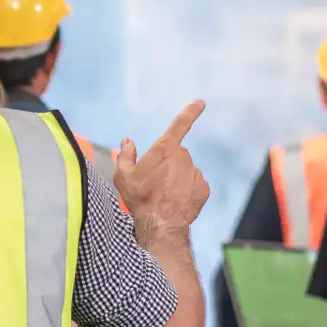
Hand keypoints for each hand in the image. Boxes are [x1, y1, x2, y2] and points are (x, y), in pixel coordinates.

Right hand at [114, 101, 211, 234]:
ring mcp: (195, 172)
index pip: (180, 124)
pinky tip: (176, 201)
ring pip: (186, 170)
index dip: (191, 112)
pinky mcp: (203, 188)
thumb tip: (127, 141)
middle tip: (155, 182)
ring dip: (177, 178)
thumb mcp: (123, 176)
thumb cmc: (140, 198)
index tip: (201, 102)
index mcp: (164, 149)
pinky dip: (187, 190)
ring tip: (164, 195)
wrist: (160, 224)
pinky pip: (194, 185)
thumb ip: (125, 155)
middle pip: (176, 155)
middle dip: (168, 164)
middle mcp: (183, 157)